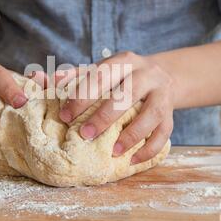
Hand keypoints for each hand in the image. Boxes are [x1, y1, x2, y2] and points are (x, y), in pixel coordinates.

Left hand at [56, 51, 173, 164]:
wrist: (163, 76)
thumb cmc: (122, 77)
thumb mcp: (102, 70)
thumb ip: (77, 75)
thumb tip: (50, 79)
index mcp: (125, 61)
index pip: (103, 75)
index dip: (83, 95)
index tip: (65, 115)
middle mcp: (147, 74)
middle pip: (128, 93)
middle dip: (105, 116)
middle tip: (85, 134)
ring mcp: (162, 94)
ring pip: (151, 114)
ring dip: (131, 135)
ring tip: (112, 152)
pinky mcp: (171, 114)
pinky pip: (165, 133)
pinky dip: (150, 149)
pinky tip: (133, 159)